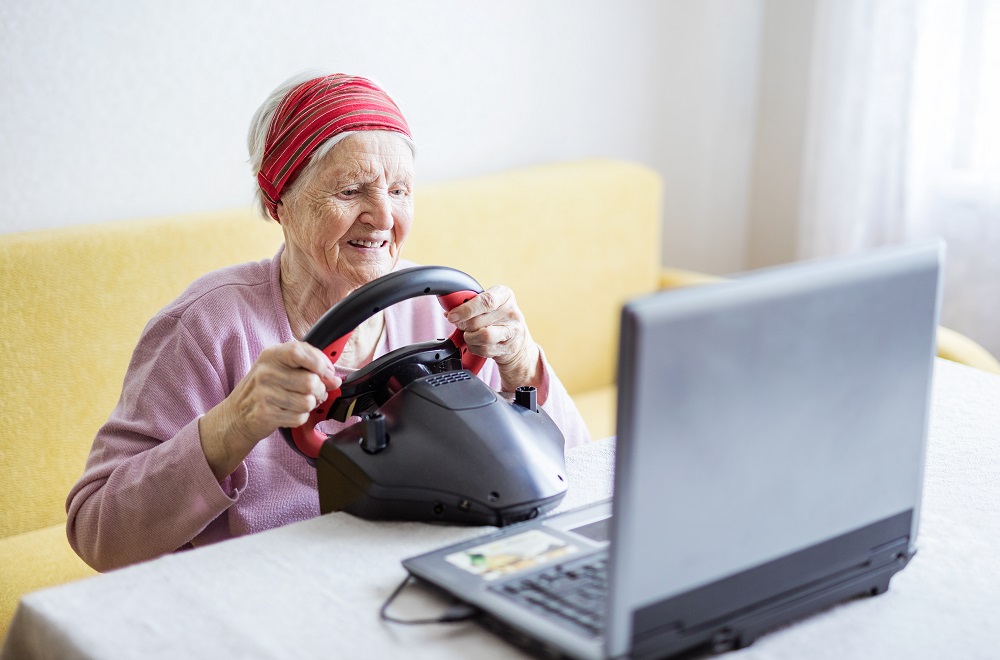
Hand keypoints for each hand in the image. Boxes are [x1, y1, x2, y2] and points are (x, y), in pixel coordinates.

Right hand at [199, 341, 340, 479]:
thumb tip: (335, 380)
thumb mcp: (281, 367)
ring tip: (298, 402)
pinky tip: (289, 412)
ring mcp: (264, 394)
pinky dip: (300, 418)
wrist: (237, 415)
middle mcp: (266, 372)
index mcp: (272, 355)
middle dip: (319, 391)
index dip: (320, 363)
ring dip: (309, 406)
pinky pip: (299, 417)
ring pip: (308, 402)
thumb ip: (309, 367)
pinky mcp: (265, 414)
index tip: (326, 373)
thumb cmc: (265, 389)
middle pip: (311, 382)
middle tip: (313, 393)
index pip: (300, 351)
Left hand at [446, 285, 541, 392]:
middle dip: (463, 325)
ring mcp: (513, 330)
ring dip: (469, 337)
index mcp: (504, 295)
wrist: (517, 339)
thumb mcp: (487, 304)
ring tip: (470, 334)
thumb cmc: (497, 318)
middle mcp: (511, 312)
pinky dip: (475, 348)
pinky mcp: (510, 347)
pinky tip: (477, 343)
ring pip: (482, 336)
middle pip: (478, 321)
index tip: (452, 315)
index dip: (465, 309)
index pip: (485, 301)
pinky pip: (485, 350)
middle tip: (460, 325)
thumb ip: (470, 304)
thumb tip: (449, 310)